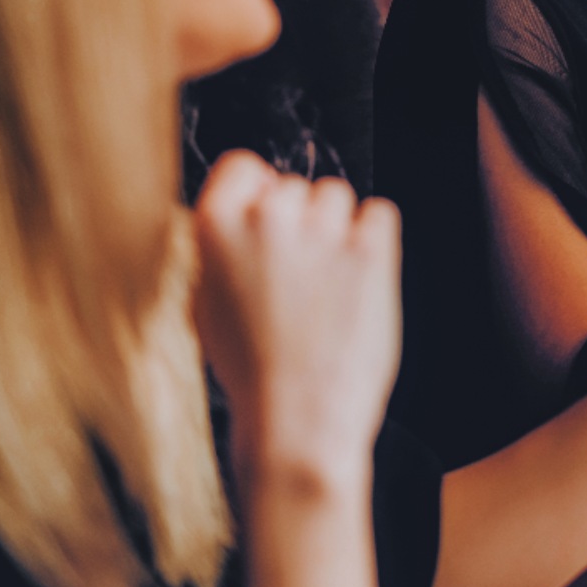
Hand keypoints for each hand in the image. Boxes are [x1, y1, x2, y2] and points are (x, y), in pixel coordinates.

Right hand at [192, 152, 400, 479]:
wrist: (297, 421)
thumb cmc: (252, 373)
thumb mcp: (205, 306)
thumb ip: (220, 252)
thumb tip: (240, 213)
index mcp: (215, 229)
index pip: (243, 165)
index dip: (259, 188)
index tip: (267, 212)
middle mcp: (268, 220)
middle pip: (295, 186)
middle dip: (301, 221)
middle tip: (300, 276)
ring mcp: (321, 233)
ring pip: (338, 197)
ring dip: (338, 229)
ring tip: (328, 286)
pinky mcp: (370, 251)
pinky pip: (380, 214)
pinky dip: (375, 240)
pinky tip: (359, 280)